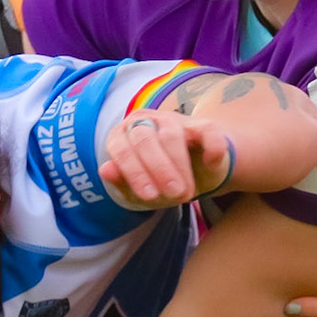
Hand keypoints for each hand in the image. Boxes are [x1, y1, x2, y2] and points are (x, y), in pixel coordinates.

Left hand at [99, 109, 232, 206]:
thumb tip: (105, 170)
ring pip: (171, 134)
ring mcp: (174, 120)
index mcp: (122, 136)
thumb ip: (122, 183)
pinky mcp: (203, 124)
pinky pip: (207, 131)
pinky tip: (210, 163)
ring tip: (188, 192)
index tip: (151, 196)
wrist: (198, 175)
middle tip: (176, 195)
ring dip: (180, 165)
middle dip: (160, 169)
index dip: (135, 173)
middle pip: (145, 138)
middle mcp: (145, 121)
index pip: (121, 149)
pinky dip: (211, 148)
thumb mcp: (141, 191)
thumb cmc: (160, 183)